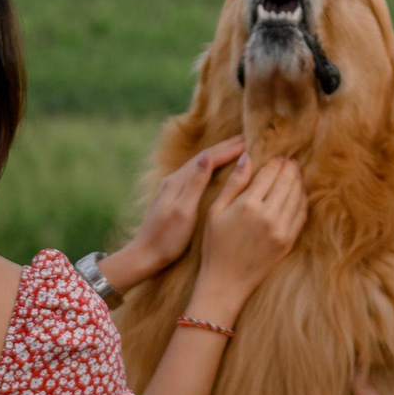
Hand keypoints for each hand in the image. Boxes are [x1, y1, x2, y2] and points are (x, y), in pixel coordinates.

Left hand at [98, 137, 245, 294]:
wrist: (145, 256)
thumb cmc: (167, 238)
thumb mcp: (184, 211)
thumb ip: (195, 183)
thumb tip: (206, 156)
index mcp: (177, 182)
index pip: (207, 158)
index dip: (228, 150)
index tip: (248, 143)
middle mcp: (173, 180)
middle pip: (202, 157)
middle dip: (224, 147)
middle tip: (246, 138)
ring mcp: (172, 188)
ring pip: (199, 164)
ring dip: (218, 155)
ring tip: (236, 149)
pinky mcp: (173, 196)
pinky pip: (196, 174)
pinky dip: (210, 167)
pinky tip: (216, 169)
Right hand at [193, 155, 305, 314]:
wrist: (225, 281)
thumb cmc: (215, 245)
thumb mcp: (215, 211)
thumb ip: (233, 183)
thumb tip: (247, 157)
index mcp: (247, 204)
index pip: (269, 174)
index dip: (275, 163)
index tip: (278, 157)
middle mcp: (267, 215)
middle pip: (286, 182)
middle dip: (290, 169)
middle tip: (292, 161)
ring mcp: (281, 229)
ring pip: (296, 197)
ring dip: (299, 182)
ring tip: (297, 174)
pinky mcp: (288, 242)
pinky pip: (301, 215)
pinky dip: (303, 201)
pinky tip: (300, 195)